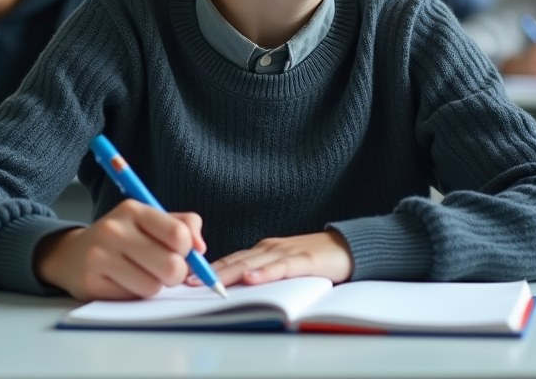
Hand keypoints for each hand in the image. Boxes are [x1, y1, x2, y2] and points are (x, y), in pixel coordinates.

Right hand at [34, 199, 204, 300]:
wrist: (72, 254)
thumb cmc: (123, 238)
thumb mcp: (151, 221)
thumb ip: (184, 226)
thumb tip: (200, 248)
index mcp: (133, 210)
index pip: (178, 234)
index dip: (188, 250)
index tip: (181, 252)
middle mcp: (114, 229)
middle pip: (171, 265)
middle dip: (176, 274)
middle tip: (166, 270)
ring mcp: (100, 256)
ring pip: (153, 287)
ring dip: (155, 286)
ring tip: (143, 275)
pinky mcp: (91, 282)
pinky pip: (131, 298)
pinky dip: (135, 295)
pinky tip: (124, 282)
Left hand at [188, 231, 352, 288]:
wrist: (348, 247)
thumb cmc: (315, 259)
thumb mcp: (283, 266)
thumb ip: (263, 273)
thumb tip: (237, 289)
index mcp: (263, 251)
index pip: (230, 259)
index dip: (208, 269)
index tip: (186, 278)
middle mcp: (270, 248)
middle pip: (234, 260)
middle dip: (209, 272)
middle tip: (187, 282)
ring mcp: (286, 252)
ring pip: (252, 263)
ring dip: (229, 273)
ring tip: (210, 283)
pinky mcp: (305, 260)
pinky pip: (281, 267)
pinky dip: (264, 273)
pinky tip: (251, 278)